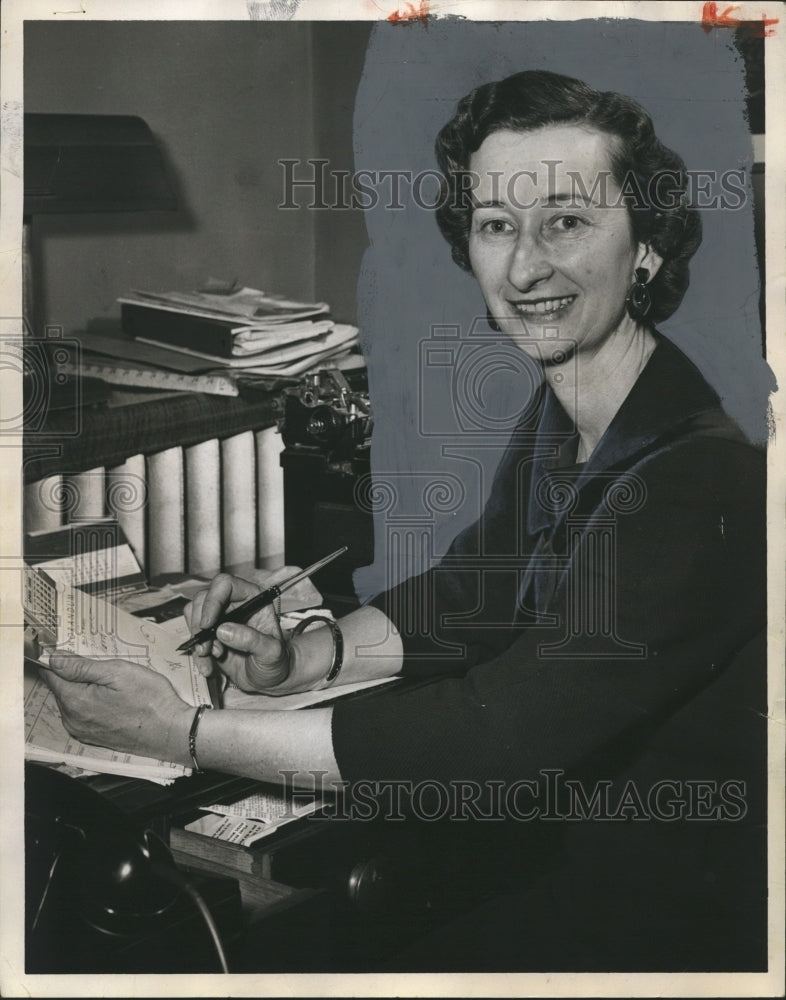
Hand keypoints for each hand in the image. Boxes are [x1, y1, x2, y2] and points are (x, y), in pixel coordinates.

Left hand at [41, 654, 194, 762]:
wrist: (170, 732)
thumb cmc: (150, 700)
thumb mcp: (118, 672)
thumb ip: (82, 666)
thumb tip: (54, 659)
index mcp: (75, 701)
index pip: (52, 674)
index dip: (62, 659)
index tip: (78, 651)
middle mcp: (73, 719)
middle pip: (62, 687)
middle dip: (77, 674)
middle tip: (106, 667)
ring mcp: (82, 731)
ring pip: (73, 700)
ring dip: (86, 688)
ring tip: (114, 684)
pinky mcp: (93, 737)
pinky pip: (83, 713)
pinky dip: (93, 703)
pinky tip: (114, 699)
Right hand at [183, 572, 290, 692]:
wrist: (268, 679)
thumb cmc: (276, 661)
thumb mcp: (271, 653)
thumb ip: (252, 640)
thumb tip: (223, 630)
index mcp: (252, 598)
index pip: (226, 584)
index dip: (213, 601)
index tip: (207, 625)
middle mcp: (234, 604)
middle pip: (203, 598)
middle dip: (199, 625)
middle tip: (207, 649)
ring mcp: (220, 618)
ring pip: (193, 615)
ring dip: (197, 639)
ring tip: (210, 658)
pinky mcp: (209, 634)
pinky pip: (193, 635)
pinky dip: (196, 653)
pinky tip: (208, 667)